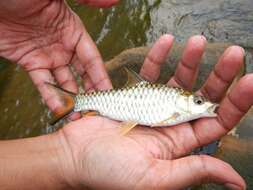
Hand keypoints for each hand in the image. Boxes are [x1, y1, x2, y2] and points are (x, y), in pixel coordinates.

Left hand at [0, 0, 117, 116]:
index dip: (101, 76)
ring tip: (79, 116)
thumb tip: (113, 1)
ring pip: (64, 82)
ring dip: (72, 99)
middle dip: (90, 91)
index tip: (109, 93)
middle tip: (96, 108)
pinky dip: (51, 96)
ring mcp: (47, 56)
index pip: (92, 59)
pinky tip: (59, 109)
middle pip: (82, 73)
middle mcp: (63, 46)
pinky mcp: (30, 62)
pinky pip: (43, 83)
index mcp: (74, 31)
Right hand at [57, 35, 249, 189]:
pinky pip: (149, 74)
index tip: (249, 81)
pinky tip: (166, 42)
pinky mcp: (134, 96)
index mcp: (179, 144)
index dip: (235, 102)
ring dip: (189, 61)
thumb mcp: (156, 179)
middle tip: (234, 54)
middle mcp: (169, 123)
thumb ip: (193, 171)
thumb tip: (236, 181)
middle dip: (219, 76)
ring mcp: (152, 107)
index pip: (215, 121)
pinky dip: (158, 58)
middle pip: (201, 97)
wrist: (74, 157)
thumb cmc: (110, 174)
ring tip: (197, 41)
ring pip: (177, 81)